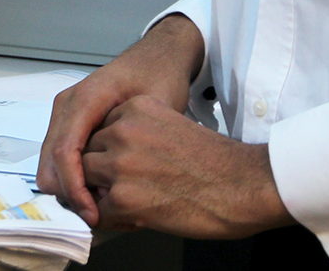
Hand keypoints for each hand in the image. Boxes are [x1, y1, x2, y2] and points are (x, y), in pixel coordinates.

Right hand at [37, 14, 203, 223]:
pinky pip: (60, 157)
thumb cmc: (160, 76)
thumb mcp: (158, 108)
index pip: (65, 150)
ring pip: (50, 163)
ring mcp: (64, 112)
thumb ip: (140, 144)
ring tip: (102, 206)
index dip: (74, 188)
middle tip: (97, 219)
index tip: (92, 215)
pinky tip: (99, 189)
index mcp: (87, 97)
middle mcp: (67, 104)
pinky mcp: (68, 122)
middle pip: (50, 161)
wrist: (157, 56)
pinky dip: (73, 178)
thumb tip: (125, 189)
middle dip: (68, 194)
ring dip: (70, 188)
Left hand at [82, 96, 290, 238]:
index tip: (121, 163)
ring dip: (101, 194)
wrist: (242, 185)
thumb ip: (139, 132)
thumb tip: (115, 155)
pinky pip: (97, 213)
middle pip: (88, 152)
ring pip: (86, 181)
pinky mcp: (123, 199)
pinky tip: (135, 218)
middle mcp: (124, 132)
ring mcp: (120, 165)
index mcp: (136, 108)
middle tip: (121, 186)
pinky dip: (111, 220)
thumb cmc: (216, 161)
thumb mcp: (171, 124)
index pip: (99, 127)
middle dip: (100, 172)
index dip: (107, 150)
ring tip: (126, 202)